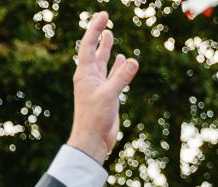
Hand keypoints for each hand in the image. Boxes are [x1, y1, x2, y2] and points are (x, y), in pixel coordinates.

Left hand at [66, 12, 139, 162]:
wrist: (92, 140)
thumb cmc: (94, 118)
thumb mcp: (109, 95)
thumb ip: (121, 77)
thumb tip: (133, 60)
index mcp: (85, 73)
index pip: (89, 45)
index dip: (95, 28)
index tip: (104, 15)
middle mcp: (90, 77)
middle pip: (94, 50)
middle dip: (99, 34)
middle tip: (104, 20)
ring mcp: (99, 86)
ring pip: (103, 62)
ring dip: (107, 48)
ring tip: (110, 35)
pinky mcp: (107, 95)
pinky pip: (113, 76)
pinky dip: (118, 67)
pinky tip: (124, 60)